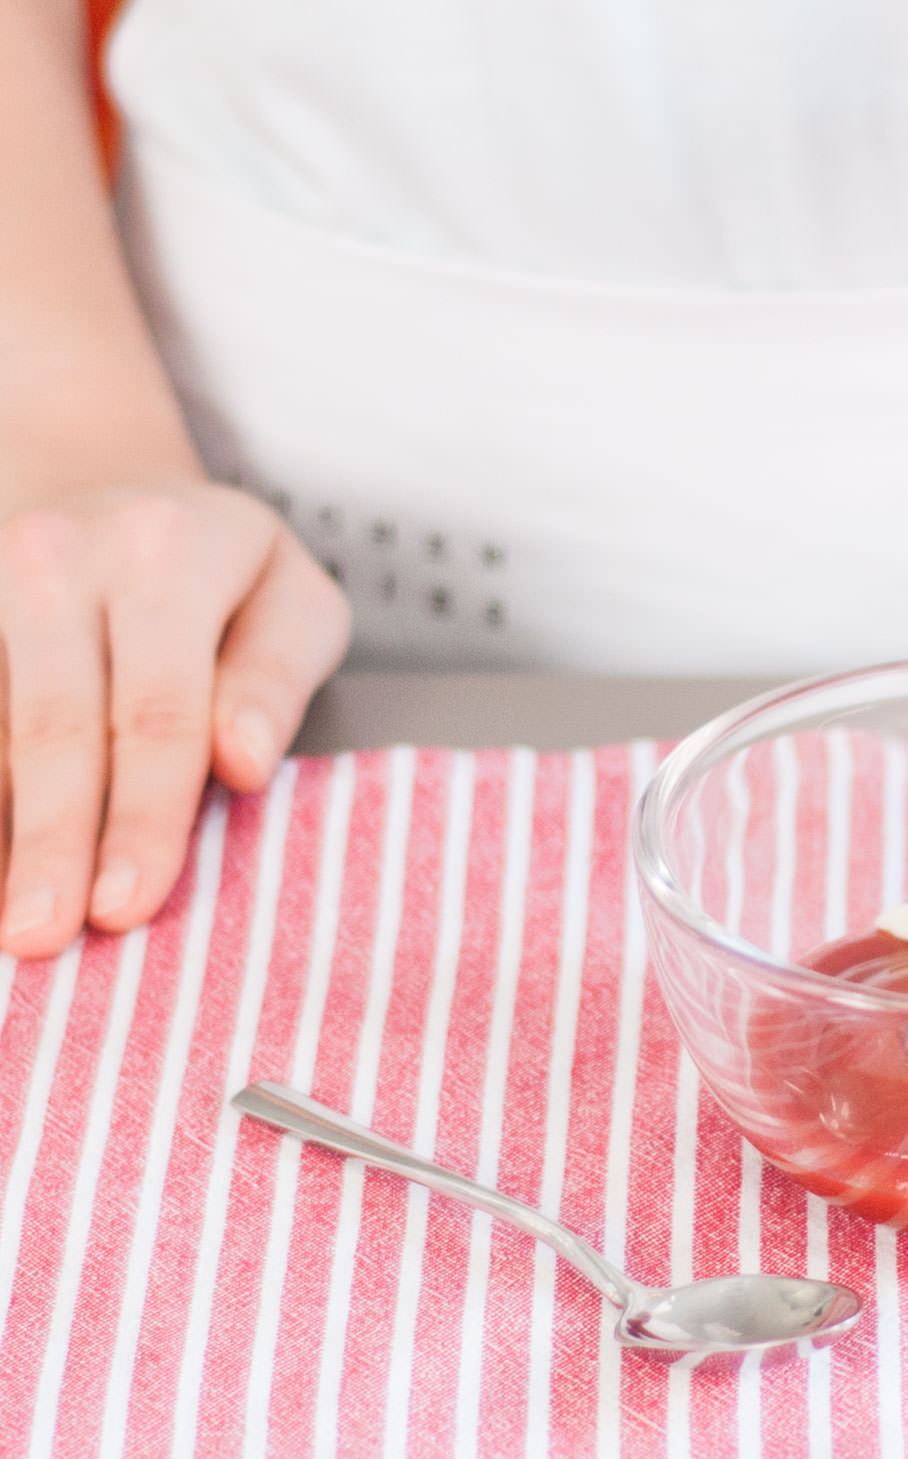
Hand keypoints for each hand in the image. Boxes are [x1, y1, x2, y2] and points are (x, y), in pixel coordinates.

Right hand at [0, 482, 349, 956]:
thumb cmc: (229, 575)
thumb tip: (244, 764)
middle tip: (43, 936)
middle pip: (54, 726)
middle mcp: (62, 555)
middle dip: (52, 841)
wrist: (114, 490)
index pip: (159, 711)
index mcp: (169, 553)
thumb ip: (276, 681)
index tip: (128, 904)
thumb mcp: (296, 604)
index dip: (143, 816)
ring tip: (5, 920)